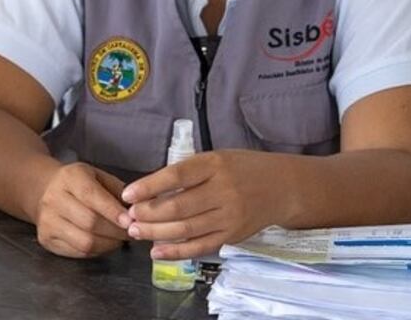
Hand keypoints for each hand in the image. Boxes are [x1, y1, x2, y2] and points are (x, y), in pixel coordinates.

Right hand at [32, 162, 131, 257]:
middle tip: (132, 233)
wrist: (45, 190)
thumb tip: (137, 210)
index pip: (91, 195)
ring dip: (109, 244)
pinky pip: (79, 252)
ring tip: (120, 240)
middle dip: (115, 231)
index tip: (130, 221)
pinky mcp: (46, 238)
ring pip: (85, 241)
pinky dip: (98, 251)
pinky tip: (105, 243)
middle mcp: (53, 198)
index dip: (112, 211)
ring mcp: (47, 220)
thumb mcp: (98, 177)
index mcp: (69, 177)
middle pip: (89, 221)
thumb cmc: (80, 184)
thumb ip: (118, 191)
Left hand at [122, 150, 292, 260]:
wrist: (283, 187)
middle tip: (129, 217)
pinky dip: (176, 252)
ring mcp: (230, 216)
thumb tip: (148, 190)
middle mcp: (223, 191)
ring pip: (186, 229)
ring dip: (156, 233)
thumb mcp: (215, 159)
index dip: (149, 186)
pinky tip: (156, 252)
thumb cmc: (241, 168)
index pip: (177, 176)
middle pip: (179, 206)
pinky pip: (201, 246)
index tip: (128, 195)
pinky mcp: (233, 236)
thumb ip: (186, 172)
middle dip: (148, 214)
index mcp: (215, 166)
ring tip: (136, 232)